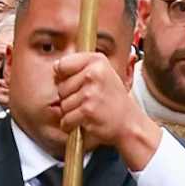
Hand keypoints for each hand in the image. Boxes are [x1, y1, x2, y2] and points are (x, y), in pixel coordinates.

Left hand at [51, 50, 157, 167]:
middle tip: (88, 100)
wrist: (130, 122)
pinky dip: (72, 125)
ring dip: (72, 112)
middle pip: (60, 87)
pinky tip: (86, 121)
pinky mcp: (87, 110)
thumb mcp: (101, 73)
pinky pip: (66, 119)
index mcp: (96, 60)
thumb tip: (54, 68)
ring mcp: (90, 92)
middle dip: (69, 97)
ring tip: (89, 110)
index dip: (63, 77)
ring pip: (63, 104)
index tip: (76, 84)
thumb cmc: (112, 99)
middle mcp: (94, 73)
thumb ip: (80, 68)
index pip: (61, 65)